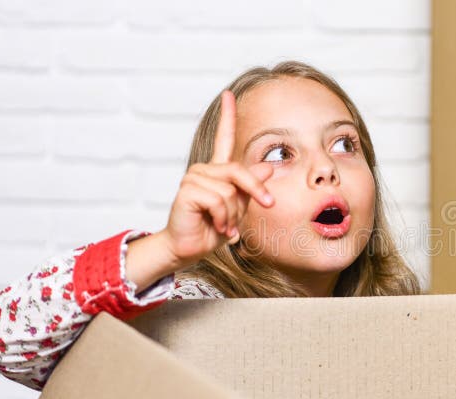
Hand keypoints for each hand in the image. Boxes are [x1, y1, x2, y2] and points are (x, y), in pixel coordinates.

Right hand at [160, 90, 274, 266]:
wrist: (190, 248)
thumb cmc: (213, 229)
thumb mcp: (239, 208)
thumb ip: (251, 188)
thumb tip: (267, 168)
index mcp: (217, 171)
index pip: (223, 138)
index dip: (227, 116)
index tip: (229, 94)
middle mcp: (204, 170)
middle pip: (239, 171)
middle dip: (257, 192)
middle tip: (268, 205)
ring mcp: (194, 178)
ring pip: (231, 190)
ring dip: (233, 214)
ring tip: (224, 224)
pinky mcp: (187, 190)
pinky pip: (218, 200)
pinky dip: (223, 218)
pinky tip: (216, 225)